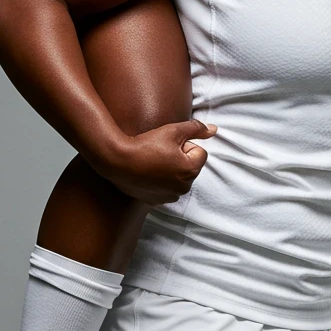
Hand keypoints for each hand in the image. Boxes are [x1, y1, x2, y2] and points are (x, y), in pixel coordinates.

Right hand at [94, 120, 216, 204]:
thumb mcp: (173, 130)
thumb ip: (196, 128)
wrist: (117, 161)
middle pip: (190, 167)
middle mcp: (183, 188)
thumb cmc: (145, 144)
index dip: (185, 144)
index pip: (199, 152)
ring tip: (152, 162)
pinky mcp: (156, 202)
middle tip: (159, 152)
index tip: (168, 144)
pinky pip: (166, 188)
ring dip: (170, 170)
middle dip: (180, 158)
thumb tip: (214, 130)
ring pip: (178, 178)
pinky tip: (147, 174)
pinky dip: (160, 181)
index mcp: (190, 171)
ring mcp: (169, 197)